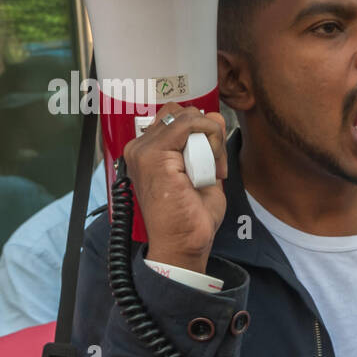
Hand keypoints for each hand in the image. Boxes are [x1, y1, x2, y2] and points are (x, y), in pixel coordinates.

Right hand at [124, 104, 227, 271]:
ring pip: (188, 116)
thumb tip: (213, 116)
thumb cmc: (190, 217)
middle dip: (208, 134)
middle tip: (215, 167)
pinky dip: (211, 138)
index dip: (203, 134)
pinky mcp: (153, 155)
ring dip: (211, 140)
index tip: (214, 164)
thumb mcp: (204, 171)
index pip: (177, 119)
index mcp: (148, 152)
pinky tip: (212, 167)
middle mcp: (140, 148)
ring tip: (212, 170)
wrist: (183, 244)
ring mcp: (143, 150)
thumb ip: (208, 142)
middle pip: (182, 113)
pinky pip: (190, 123)